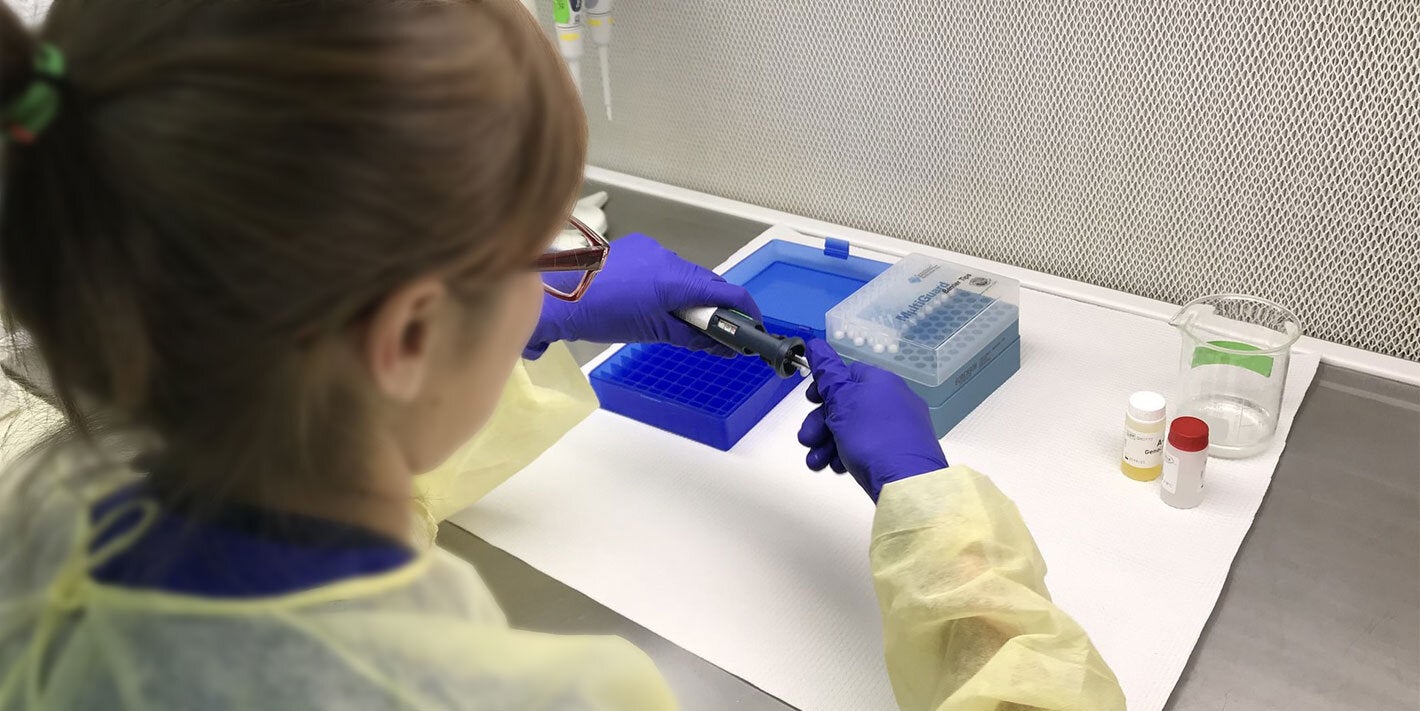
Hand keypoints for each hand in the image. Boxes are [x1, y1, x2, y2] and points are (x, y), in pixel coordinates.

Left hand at [525, 234, 760, 358]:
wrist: (557, 294)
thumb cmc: (601, 316)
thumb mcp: (652, 332)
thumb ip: (691, 336)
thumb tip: (721, 346)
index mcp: (676, 279)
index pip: (727, 292)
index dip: (746, 312)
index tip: (752, 330)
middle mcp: (669, 258)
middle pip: (708, 282)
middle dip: (718, 308)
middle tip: (720, 335)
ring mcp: (652, 249)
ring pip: (686, 275)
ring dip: (692, 297)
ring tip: (683, 322)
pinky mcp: (636, 247)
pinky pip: (666, 267)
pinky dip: (671, 286)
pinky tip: (657, 303)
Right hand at [797, 340, 947, 500]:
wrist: (906, 481)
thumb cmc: (872, 436)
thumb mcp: (842, 401)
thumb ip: (827, 373)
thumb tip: (816, 343)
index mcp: (880, 381)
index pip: (847, 374)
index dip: (824, 387)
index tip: (810, 401)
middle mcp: (892, 400)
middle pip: (846, 405)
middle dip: (820, 423)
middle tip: (807, 439)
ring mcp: (898, 427)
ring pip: (853, 429)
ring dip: (828, 443)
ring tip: (816, 461)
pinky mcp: (899, 451)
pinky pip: (867, 447)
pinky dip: (847, 455)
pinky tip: (837, 467)